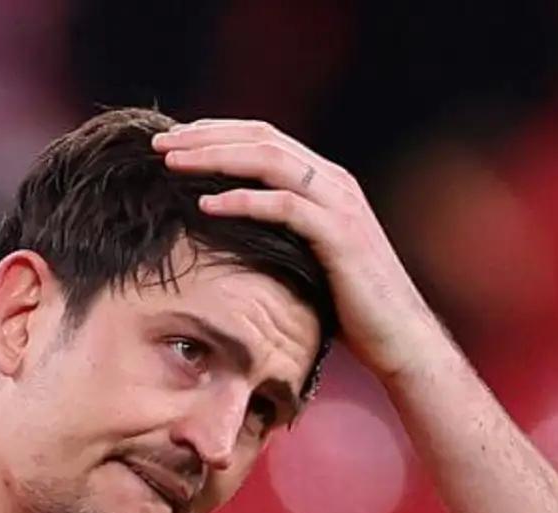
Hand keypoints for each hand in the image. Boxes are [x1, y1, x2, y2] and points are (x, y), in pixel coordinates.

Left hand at [153, 119, 446, 383]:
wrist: (398, 336)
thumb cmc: (346, 306)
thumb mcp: (304, 258)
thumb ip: (276, 233)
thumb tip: (224, 232)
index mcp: (323, 181)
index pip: (263, 137)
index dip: (215, 132)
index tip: (173, 140)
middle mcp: (333, 182)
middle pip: (261, 138)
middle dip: (205, 135)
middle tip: (159, 142)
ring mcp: (338, 204)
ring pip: (269, 160)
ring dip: (215, 157)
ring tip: (172, 163)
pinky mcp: (339, 234)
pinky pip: (284, 206)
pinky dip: (243, 200)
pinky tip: (206, 203)